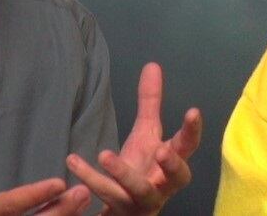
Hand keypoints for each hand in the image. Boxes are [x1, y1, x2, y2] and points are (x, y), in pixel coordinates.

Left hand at [66, 62, 201, 214]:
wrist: (125, 210)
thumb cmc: (140, 170)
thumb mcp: (145, 135)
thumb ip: (150, 104)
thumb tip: (152, 65)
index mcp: (170, 162)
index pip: (187, 146)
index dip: (192, 131)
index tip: (192, 112)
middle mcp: (162, 185)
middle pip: (177, 178)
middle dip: (172, 165)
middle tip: (162, 151)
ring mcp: (141, 202)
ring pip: (137, 191)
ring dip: (122, 174)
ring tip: (104, 155)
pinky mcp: (121, 213)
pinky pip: (105, 200)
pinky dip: (89, 180)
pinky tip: (73, 161)